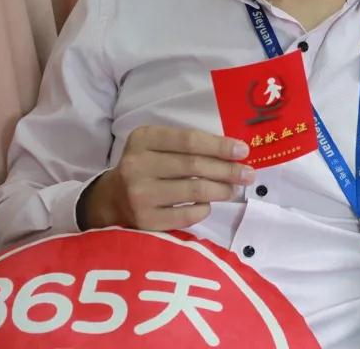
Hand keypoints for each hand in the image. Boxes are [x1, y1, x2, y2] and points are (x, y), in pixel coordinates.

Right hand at [80, 126, 254, 230]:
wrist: (111, 200)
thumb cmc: (146, 167)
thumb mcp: (157, 146)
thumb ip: (187, 145)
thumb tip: (233, 152)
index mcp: (143, 139)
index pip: (189, 140)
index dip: (219, 145)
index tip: (243, 150)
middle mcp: (138, 165)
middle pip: (194, 166)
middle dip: (227, 169)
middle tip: (248, 174)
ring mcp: (140, 195)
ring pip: (193, 190)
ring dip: (221, 190)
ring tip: (234, 189)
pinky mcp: (146, 221)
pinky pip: (187, 215)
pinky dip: (204, 209)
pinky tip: (209, 205)